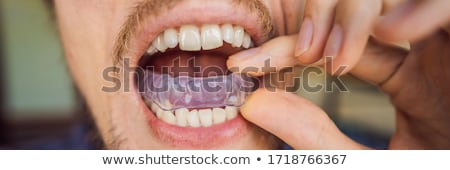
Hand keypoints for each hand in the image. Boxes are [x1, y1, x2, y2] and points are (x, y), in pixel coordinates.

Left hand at [227, 0, 449, 148]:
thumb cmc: (429, 167)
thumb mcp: (362, 163)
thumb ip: (316, 137)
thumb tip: (256, 103)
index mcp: (404, 79)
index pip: (336, 49)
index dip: (285, 53)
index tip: (243, 66)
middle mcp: (427, 53)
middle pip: (363, 13)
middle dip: (320, 21)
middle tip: (289, 53)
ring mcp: (449, 46)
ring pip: (399, 1)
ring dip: (358, 13)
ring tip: (334, 50)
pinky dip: (425, 9)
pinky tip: (394, 31)